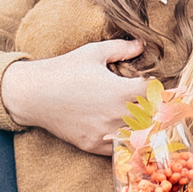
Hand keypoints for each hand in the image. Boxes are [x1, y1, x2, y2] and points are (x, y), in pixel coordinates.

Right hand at [2, 39, 144, 153]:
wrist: (32, 94)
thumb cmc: (63, 70)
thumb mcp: (94, 53)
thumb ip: (122, 48)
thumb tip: (141, 44)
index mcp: (122, 92)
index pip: (156, 95)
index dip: (160, 89)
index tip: (158, 85)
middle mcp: (116, 116)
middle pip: (152, 117)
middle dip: (155, 108)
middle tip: (154, 101)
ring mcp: (105, 133)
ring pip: (138, 136)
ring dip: (143, 127)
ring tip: (140, 116)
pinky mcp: (92, 145)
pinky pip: (118, 147)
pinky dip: (124, 140)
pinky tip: (122, 129)